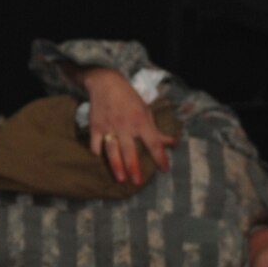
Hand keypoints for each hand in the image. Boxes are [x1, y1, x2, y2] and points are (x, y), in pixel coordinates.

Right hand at [84, 66, 174, 185]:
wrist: (105, 83)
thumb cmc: (129, 98)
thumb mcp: (146, 111)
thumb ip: (156, 130)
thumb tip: (172, 143)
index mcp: (141, 122)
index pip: (154, 143)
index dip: (161, 157)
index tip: (165, 169)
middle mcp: (125, 126)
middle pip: (130, 151)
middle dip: (134, 168)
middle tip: (137, 182)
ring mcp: (109, 127)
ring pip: (112, 150)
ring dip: (116, 165)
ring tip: (120, 179)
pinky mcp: (95, 127)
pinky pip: (95, 143)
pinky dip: (97, 151)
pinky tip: (99, 158)